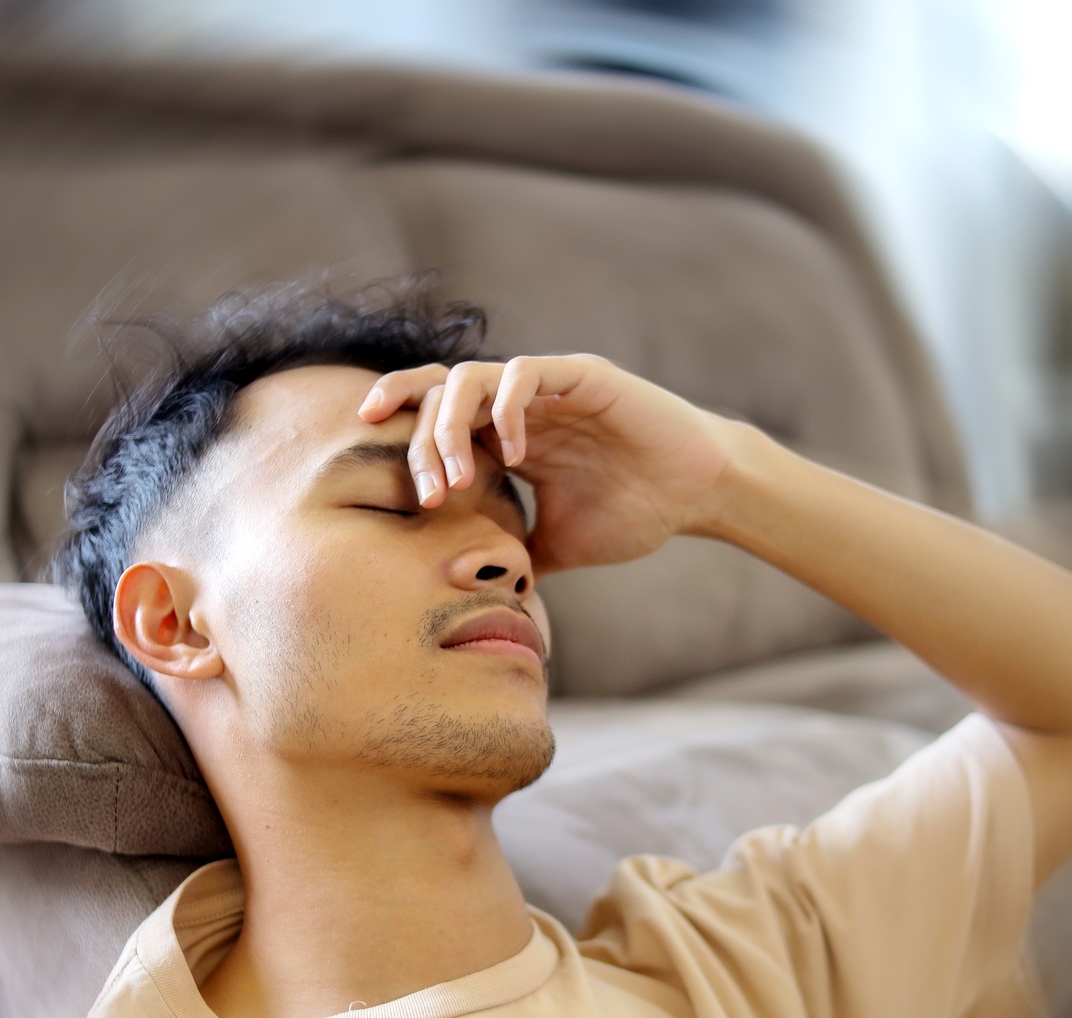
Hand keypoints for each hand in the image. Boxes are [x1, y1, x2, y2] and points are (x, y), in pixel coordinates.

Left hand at [358, 355, 748, 573]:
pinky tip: (514, 455)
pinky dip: (505, 409)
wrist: (696, 494)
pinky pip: (524, 372)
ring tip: (458, 479)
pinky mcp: (582, 375)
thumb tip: (467, 591)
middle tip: (428, 497)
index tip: (376, 471)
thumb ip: (515, 559)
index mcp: (506, 434)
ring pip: (470, 378)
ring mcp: (547, 385)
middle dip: (420, 445)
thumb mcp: (558, 546)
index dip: (400, 431)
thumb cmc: (635, 512)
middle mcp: (518, 403)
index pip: (433, 414)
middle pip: (438, 394)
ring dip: (451, 428)